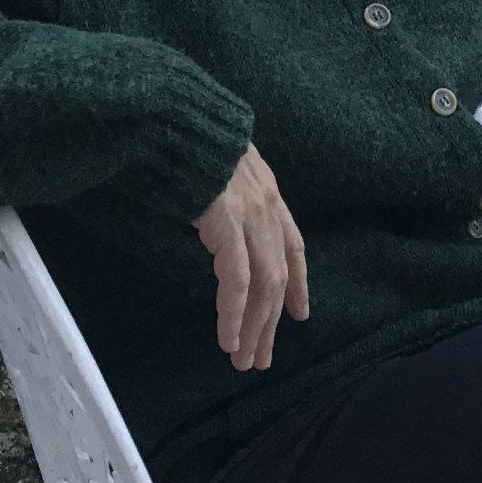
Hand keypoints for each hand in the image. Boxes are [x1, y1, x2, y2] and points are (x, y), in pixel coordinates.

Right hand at [193, 143, 309, 370]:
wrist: (181, 121)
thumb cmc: (193, 143)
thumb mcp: (225, 168)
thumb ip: (233, 197)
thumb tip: (224, 218)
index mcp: (269, 194)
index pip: (294, 246)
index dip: (299, 282)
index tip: (300, 314)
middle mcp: (267, 208)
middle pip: (279, 276)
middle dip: (271, 321)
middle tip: (262, 358)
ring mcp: (251, 217)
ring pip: (263, 285)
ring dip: (254, 328)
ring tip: (244, 361)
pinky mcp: (228, 226)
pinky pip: (237, 281)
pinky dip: (235, 314)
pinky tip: (229, 339)